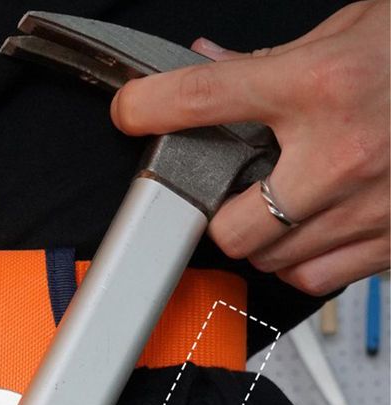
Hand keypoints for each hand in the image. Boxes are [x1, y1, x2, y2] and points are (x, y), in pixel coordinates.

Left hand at [110, 0, 389, 295]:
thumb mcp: (353, 30)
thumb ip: (275, 58)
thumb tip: (212, 63)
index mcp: (322, 84)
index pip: (204, 98)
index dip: (151, 106)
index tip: (133, 112)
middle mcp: (342, 153)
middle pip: (228, 226)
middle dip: (218, 214)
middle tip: (231, 192)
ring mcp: (370, 206)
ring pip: (269, 261)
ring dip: (263, 238)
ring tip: (285, 205)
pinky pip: (316, 278)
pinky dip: (303, 262)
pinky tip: (316, 230)